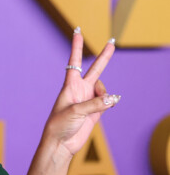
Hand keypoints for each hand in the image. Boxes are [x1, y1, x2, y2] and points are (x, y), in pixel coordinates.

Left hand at [44, 30, 119, 156]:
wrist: (61, 143)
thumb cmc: (60, 125)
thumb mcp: (75, 111)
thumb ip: (95, 104)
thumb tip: (114, 98)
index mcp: (70, 85)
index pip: (74, 62)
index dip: (77, 47)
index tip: (77, 31)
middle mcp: (80, 89)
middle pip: (95, 69)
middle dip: (104, 57)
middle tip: (112, 41)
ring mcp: (89, 99)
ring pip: (104, 89)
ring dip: (105, 95)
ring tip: (98, 104)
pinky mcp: (96, 110)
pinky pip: (108, 101)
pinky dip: (108, 103)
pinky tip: (106, 106)